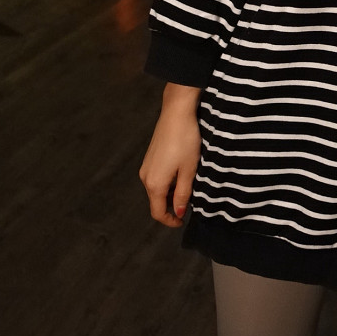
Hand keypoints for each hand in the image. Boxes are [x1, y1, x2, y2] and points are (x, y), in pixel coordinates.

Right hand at [139, 84, 201, 226]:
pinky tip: (182, 173)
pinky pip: (157, 178)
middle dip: (171, 206)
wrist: (177, 113)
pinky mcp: (150, 158)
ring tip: (189, 186)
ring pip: (157, 189)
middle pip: (156, 201)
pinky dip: (168, 182)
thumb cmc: (185, 141)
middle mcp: (145, 177)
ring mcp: (146, 166)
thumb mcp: (189, 171)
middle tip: (190, 203)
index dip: (169, 221)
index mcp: (154, 184)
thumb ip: (183, 194)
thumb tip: (178, 211)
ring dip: (170, 193)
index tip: (183, 222)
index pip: (157, 212)